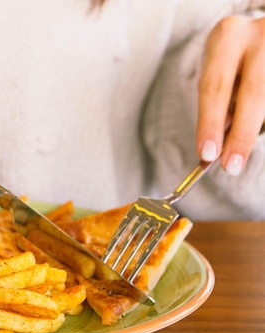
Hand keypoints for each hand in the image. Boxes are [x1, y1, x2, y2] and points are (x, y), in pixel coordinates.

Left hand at [197, 15, 264, 174]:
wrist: (261, 33)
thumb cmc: (235, 57)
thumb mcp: (220, 68)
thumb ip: (220, 99)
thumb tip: (217, 145)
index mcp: (228, 36)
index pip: (214, 87)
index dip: (209, 123)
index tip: (206, 154)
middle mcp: (260, 35)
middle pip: (252, 94)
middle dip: (241, 135)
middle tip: (230, 166)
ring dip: (255, 126)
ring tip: (241, 143)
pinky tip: (257, 125)